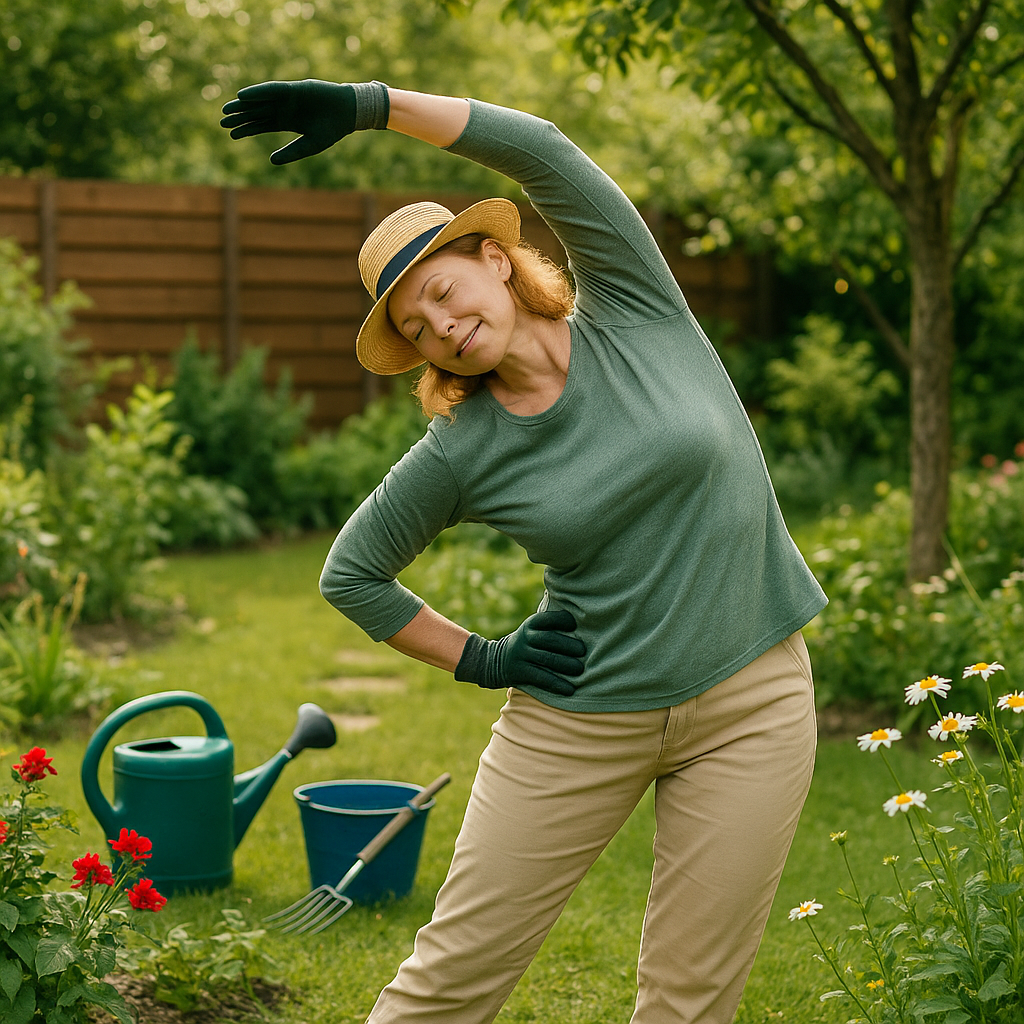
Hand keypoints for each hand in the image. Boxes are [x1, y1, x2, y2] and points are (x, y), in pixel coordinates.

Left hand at [220, 80, 362, 163]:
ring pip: (259, 101)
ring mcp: (286, 97)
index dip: (246, 129)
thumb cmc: (331, 130)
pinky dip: (256, 92)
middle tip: (222, 122)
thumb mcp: (309, 145)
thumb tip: (271, 161)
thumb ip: (290, 153)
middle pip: (256, 112)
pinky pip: (270, 90)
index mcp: (286, 121)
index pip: (261, 125)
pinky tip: (242, 97)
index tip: (231, 135)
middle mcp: (283, 108)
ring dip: (242, 105)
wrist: (347, 113)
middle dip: (240, 117)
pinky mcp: (292, 89)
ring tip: (226, 111)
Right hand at [454, 610, 585, 696]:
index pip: (548, 619)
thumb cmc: (528, 643)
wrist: (495, 661)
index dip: (562, 620)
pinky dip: (557, 684)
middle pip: (549, 640)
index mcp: (531, 624)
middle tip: (583, 651)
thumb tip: (583, 620)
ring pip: (547, 659)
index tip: (575, 625)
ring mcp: (522, 656)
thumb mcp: (533, 628)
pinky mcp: (521, 673)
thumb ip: (552, 623)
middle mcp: (526, 638)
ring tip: (580, 669)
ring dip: (566, 665)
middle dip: (568, 645)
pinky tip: (570, 689)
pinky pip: (542, 678)